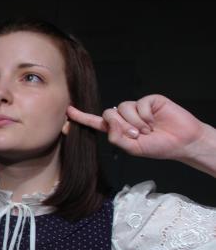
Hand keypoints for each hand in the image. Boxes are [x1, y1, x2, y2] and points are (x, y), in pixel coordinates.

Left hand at [67, 95, 205, 161]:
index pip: (96, 122)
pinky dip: (145, 116)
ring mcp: (136, 107)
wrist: (181, 142)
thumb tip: (111, 120)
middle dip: (121, 126)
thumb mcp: (132, 148)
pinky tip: (155, 121)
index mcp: (118, 129)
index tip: (68, 111)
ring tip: (148, 130)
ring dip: (135, 122)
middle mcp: (124, 116)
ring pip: (123, 108)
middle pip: (109, 114)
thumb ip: (117, 137)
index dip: (82, 117)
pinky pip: (139, 104)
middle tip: (138, 135)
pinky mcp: (148, 101)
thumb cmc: (157, 146)